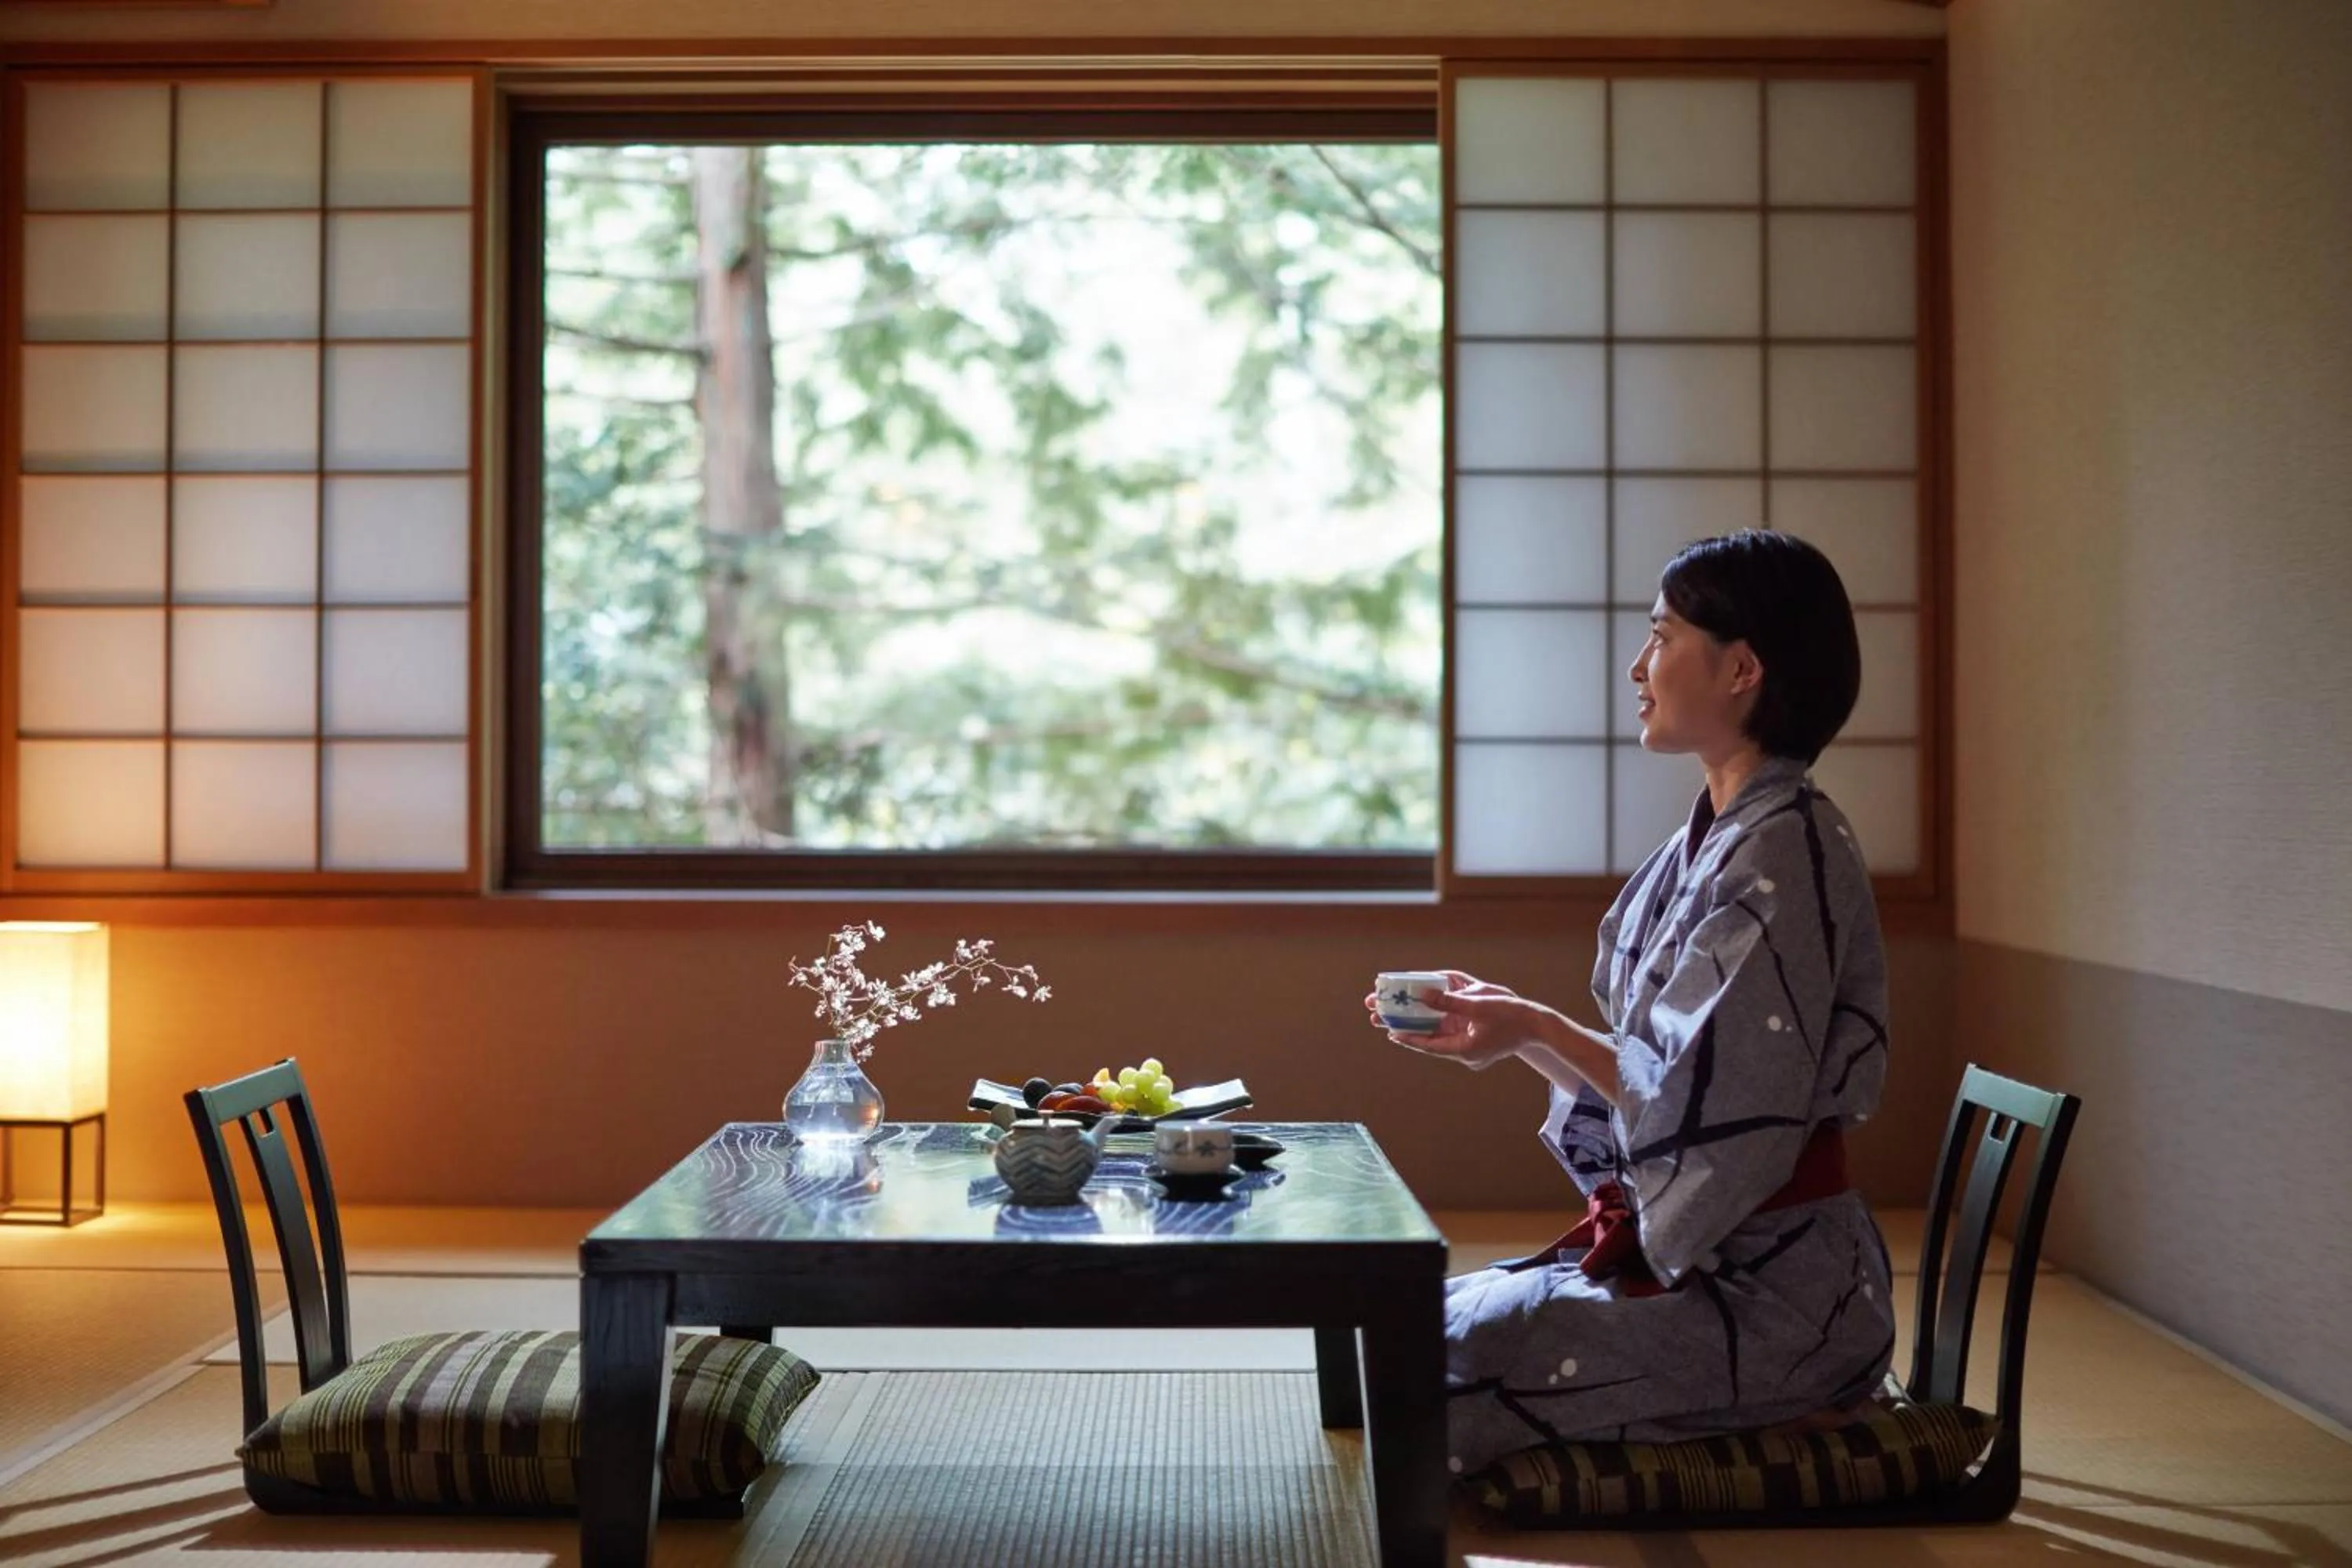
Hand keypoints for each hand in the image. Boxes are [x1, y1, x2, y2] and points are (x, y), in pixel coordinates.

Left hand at [1364, 970, 1544, 1070]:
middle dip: (1405, 1027)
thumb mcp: (1478, 1005)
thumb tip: (1423, 995)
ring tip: (1393, 1014)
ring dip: (1417, 1023)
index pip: (1430, 1046)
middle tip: (1380, 1017)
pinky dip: (1434, 1023)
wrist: (1537, 1025)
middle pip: (1429, 1040)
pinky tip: (1420, 1013)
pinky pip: (1448, 1032)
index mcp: (1465, 1050)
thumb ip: (1450, 1001)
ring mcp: (1468, 1048)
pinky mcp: (1473, 1042)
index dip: (1409, 1038)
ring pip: (1437, 1035)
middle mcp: (1464, 1052)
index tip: (1389, 1032)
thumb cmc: (1511, 1015)